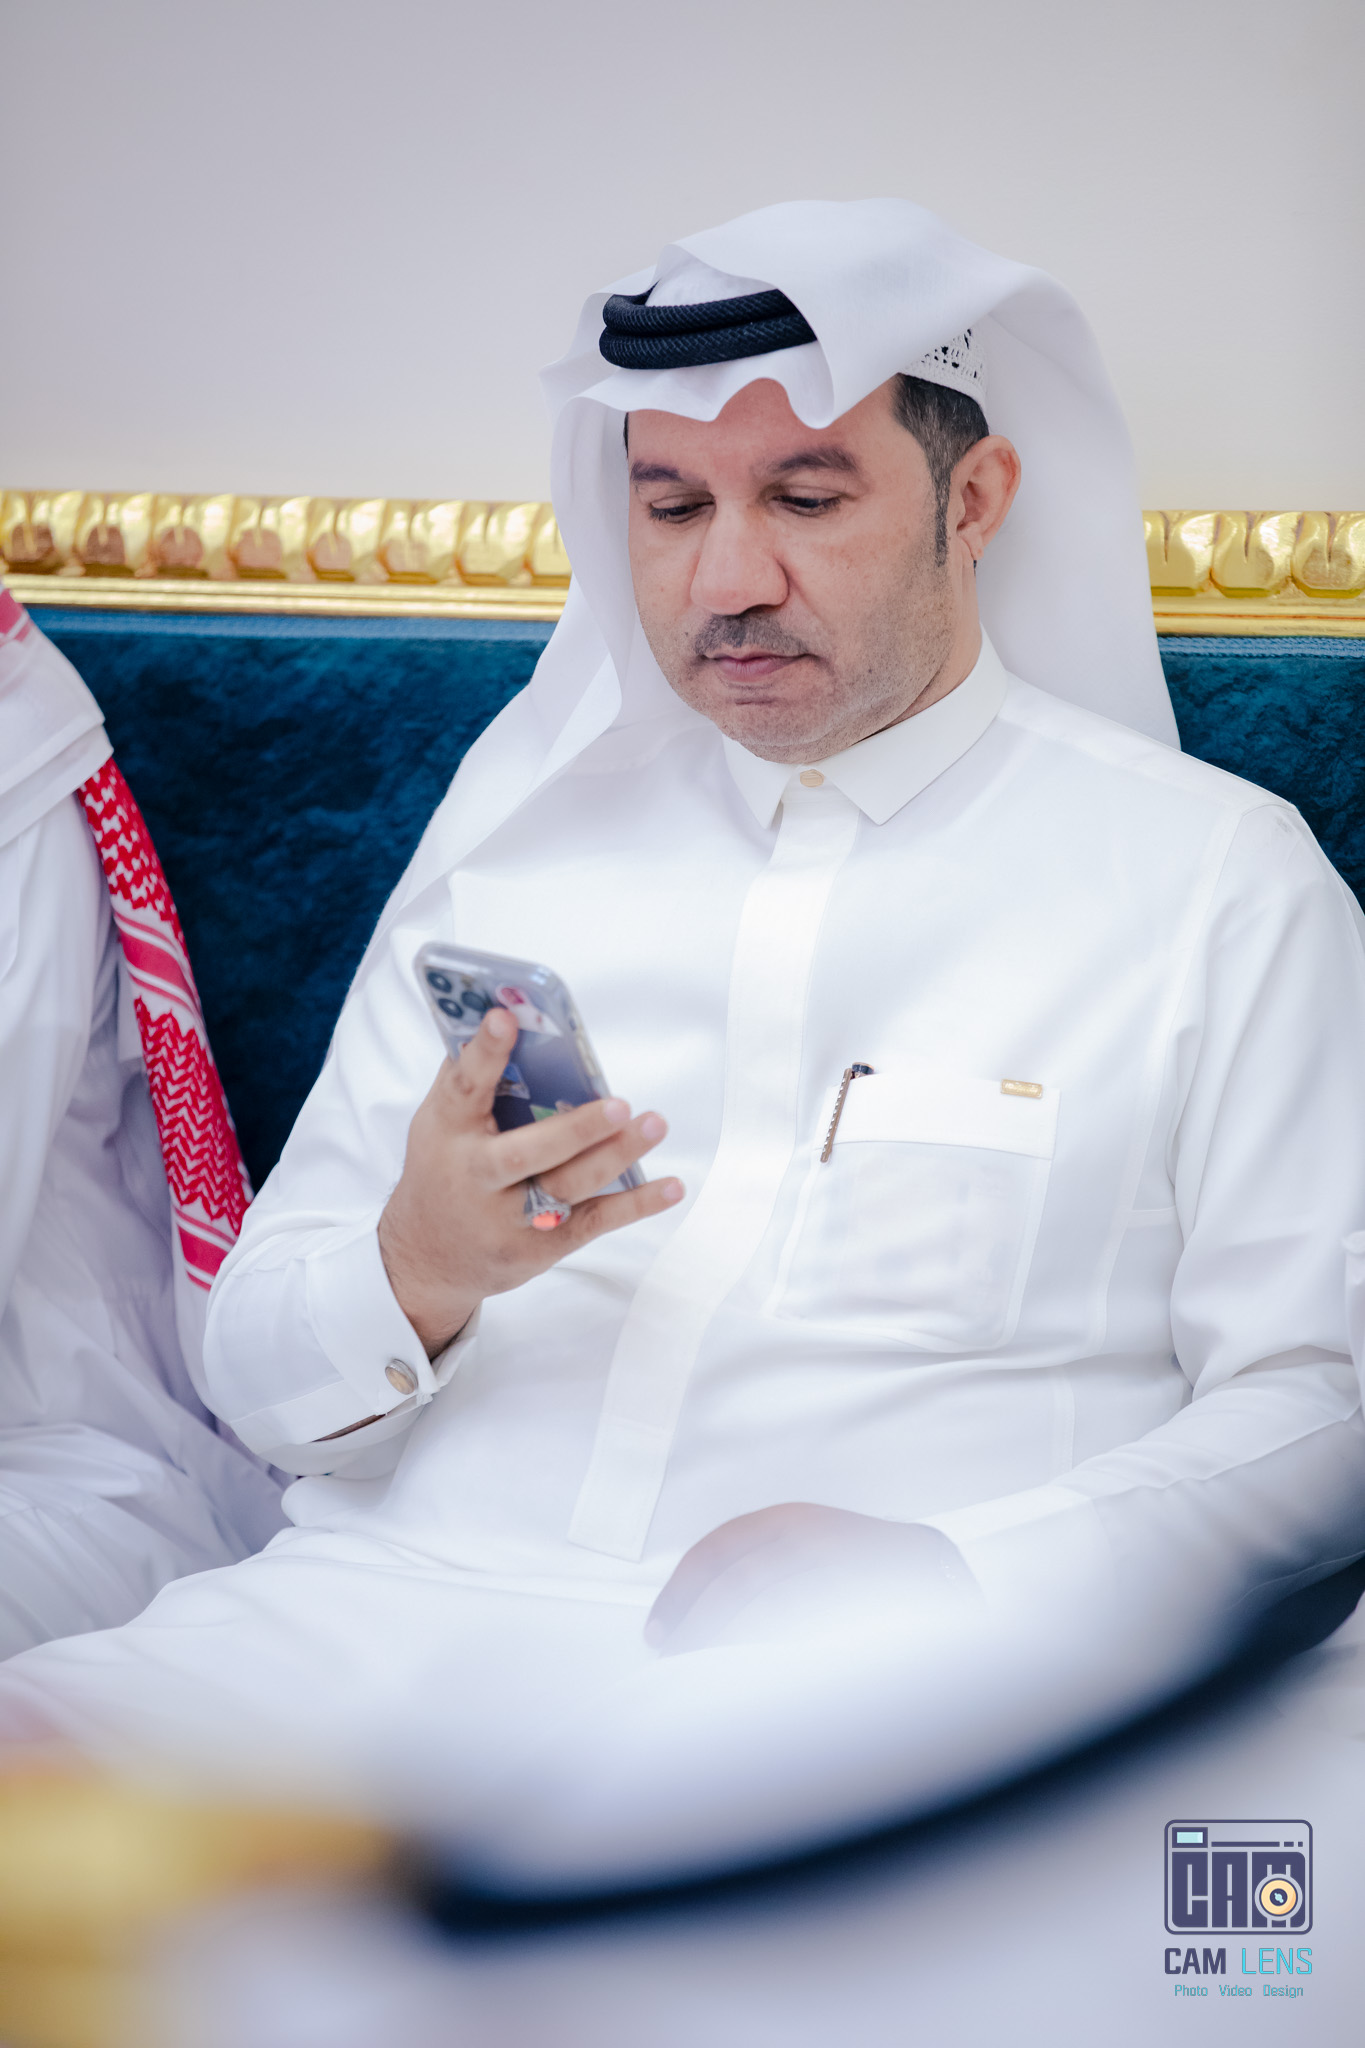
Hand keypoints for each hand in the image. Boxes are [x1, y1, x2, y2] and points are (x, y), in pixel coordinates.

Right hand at [379, 1005, 681, 1353]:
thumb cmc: (442, 1172)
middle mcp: (477, 1178)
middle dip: (575, 1131)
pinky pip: (593, 1222)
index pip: (464, 1088)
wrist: (428, 1259)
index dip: (484, 1053)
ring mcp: (510, 1219)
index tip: (506, 1018)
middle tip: (619, 1105)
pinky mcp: (541, 1247)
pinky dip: (635, 1205)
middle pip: (527, 1154)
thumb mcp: (437, 1125)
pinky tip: (671, 1186)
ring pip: (568, 1187)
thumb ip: (466, 1077)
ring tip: (654, 1124)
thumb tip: (506, 1016)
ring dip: (615, 1156)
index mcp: (447, 1134)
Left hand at [645, 1502, 980, 1654]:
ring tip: (708, 1680)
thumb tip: (693, 1618)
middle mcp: (817, 1535)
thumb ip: (759, 1572)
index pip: (721, 1547)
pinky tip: (761, 1683)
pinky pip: (815, 1635)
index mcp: (793, 1520)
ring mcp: (848, 1566)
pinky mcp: (874, 1601)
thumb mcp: (805, 1553)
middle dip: (700, 1627)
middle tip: (676, 1662)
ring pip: (772, 1610)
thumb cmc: (858, 1571)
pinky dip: (780, 1659)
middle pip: (740, 1581)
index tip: (658, 1631)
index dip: (681, 1591)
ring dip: (733, 1648)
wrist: (936, 1577)